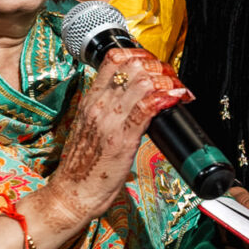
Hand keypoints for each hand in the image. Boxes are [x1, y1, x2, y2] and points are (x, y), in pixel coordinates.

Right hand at [34, 48, 190, 232]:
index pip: (114, 58)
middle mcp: (99, 105)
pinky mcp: (122, 138)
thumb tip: (138, 100)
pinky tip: (175, 100)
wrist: (71, 193)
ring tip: (177, 91)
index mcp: (91, 100)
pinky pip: (146, 108)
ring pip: (142, 81)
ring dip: (166, 82)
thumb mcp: (93, 128)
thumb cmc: (84, 166)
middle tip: (172, 81)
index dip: (141, 55)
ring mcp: (109, 120)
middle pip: (132, 65)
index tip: (156, 67)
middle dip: (159, 67)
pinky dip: (165, 99)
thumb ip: (111, 110)